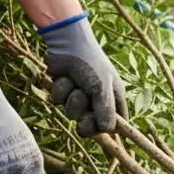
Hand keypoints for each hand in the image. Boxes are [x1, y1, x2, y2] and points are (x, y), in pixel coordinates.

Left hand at [40, 14, 127, 135]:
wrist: (68, 44)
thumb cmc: (91, 63)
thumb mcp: (102, 87)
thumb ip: (106, 110)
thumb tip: (108, 130)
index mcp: (114, 99)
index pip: (115, 123)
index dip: (107, 128)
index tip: (99, 128)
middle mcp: (98, 100)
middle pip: (91, 124)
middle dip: (85, 117)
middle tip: (85, 113)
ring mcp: (79, 97)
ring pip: (72, 113)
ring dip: (71, 100)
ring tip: (75, 85)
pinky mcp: (63, 91)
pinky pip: (58, 102)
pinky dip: (60, 91)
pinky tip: (64, 77)